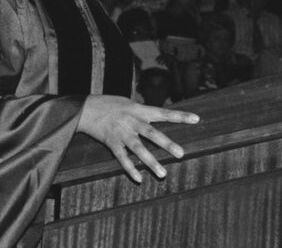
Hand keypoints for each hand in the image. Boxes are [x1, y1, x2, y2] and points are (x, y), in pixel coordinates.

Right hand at [77, 95, 199, 182]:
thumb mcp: (127, 103)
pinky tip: (139, 178)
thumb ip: (141, 112)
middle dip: (167, 144)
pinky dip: (130, 168)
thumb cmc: (108, 104)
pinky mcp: (111, 142)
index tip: (196, 119)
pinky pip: (122, 158)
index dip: (180, 116)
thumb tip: (155, 118)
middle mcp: (132, 121)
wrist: (84, 108)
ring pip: (138, 148)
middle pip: (152, 133)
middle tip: (181, 154)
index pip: (163, 112)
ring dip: (150, 162)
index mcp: (138, 109)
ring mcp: (121, 132)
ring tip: (162, 173)